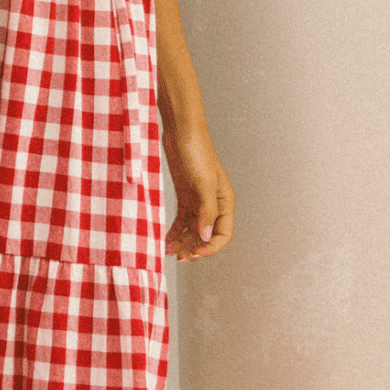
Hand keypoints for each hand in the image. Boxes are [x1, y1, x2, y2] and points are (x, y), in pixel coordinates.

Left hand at [163, 125, 233, 261]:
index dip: (210, 248)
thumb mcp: (203, 183)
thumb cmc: (197, 152)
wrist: (181, 131)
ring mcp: (198, 201)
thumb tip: (205, 237)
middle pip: (206, 236)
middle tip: (179, 258)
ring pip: (192, 231)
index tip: (193, 253)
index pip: (223, 235)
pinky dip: (174, 232)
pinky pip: (181, 221)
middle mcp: (214, 204)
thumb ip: (206, 211)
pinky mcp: (185, 197)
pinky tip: (165, 241)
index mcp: (225, 202)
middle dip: (194, 249)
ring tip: (167, 252)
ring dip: (182, 243)